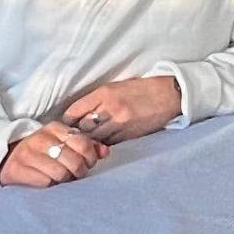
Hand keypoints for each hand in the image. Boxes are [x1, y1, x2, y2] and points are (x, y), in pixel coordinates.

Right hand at [0, 121, 107, 187]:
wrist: (7, 159)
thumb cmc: (42, 154)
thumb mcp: (63, 144)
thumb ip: (87, 146)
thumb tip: (105, 152)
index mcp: (55, 128)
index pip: (83, 143)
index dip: (90, 158)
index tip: (87, 164)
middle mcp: (41, 138)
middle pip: (74, 161)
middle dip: (78, 172)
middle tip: (74, 175)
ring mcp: (28, 153)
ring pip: (61, 173)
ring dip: (64, 180)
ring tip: (60, 178)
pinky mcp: (18, 169)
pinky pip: (45, 182)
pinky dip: (50, 185)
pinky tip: (47, 181)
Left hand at [60, 75, 182, 144]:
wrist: (168, 95)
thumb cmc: (141, 90)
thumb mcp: (116, 88)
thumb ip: (97, 100)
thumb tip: (78, 115)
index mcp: (104, 93)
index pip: (75, 111)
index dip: (67, 121)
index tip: (64, 126)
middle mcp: (109, 108)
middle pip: (82, 128)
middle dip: (76, 134)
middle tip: (70, 140)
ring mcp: (120, 123)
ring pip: (94, 138)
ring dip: (88, 142)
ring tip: (83, 146)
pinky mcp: (129, 134)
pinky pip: (109, 143)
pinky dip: (102, 145)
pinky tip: (100, 145)